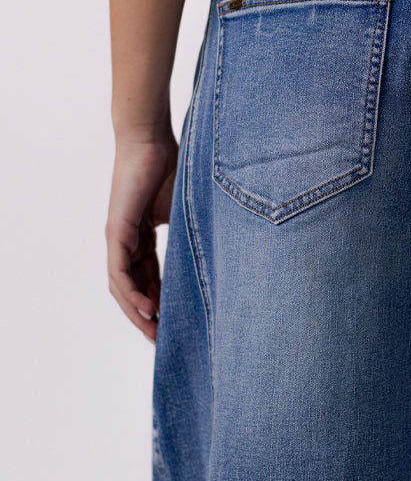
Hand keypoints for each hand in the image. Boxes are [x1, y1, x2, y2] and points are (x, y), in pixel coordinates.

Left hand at [105, 130, 178, 343]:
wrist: (150, 139)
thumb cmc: (172, 166)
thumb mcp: (187, 210)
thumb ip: (194, 232)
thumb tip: (225, 253)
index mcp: (143, 236)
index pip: (149, 279)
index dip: (162, 302)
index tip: (176, 325)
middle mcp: (126, 241)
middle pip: (133, 289)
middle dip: (148, 318)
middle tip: (164, 341)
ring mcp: (119, 237)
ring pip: (123, 287)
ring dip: (138, 313)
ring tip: (156, 333)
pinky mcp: (116, 231)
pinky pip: (120, 272)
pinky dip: (132, 293)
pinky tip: (148, 309)